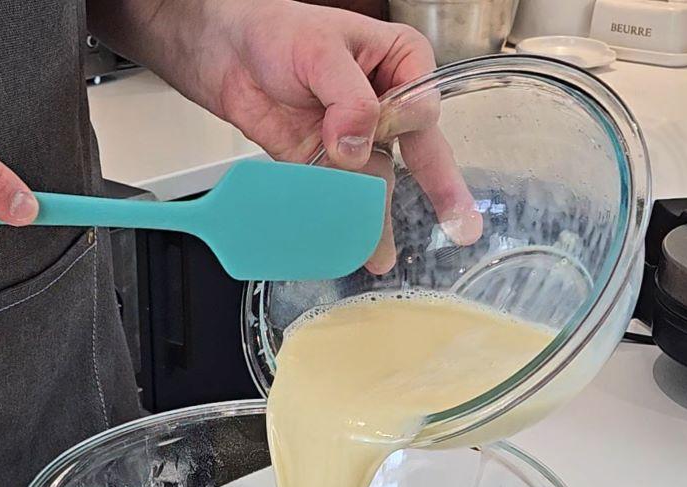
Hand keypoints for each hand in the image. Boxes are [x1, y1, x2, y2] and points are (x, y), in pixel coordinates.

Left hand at [95, 0, 482, 272]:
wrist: (223, 51)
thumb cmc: (276, 30)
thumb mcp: (319, 50)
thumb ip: (347, 98)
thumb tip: (356, 145)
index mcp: (402, 62)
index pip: (421, 105)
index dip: (399, 120)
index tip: (373, 119)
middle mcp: (388, 104)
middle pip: (422, 152)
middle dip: (440, 191)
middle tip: (462, 228)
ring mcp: (358, 138)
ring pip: (379, 182)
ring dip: (379, 220)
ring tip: (383, 256)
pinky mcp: (326, 164)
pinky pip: (341, 195)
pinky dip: (344, 220)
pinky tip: (352, 247)